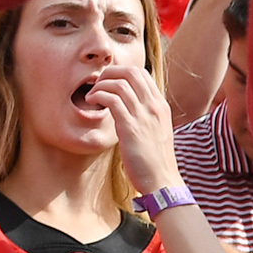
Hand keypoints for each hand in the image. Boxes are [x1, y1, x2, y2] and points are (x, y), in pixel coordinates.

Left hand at [82, 61, 179, 197]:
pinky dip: (98, 95)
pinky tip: (91, 103)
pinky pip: (112, 100)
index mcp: (161, 106)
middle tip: (97, 84)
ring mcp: (144, 116)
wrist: (162, 180)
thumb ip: (146, 116)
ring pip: (120, 83)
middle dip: (109, 73)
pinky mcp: (131, 127)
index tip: (108, 83)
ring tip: (91, 96)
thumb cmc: (155, 160)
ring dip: (100, 85)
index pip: (142, 74)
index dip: (121, 72)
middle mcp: (155, 106)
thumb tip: (128, 107)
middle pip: (131, 72)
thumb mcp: (157, 131)